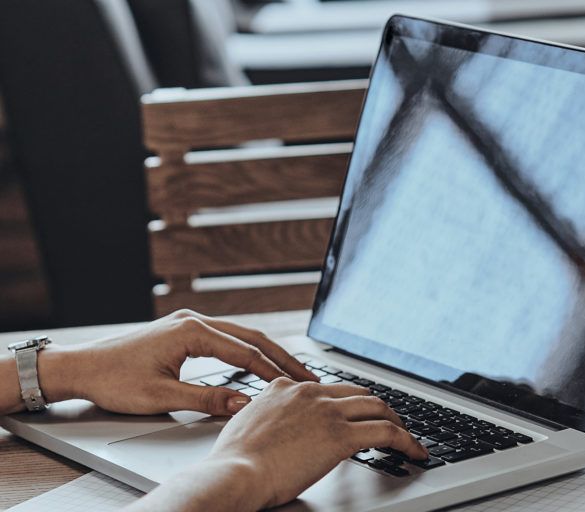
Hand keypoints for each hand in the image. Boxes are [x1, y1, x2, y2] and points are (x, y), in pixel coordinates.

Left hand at [38, 309, 317, 415]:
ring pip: (240, 335)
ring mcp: (189, 324)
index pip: (245, 352)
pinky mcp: (184, 331)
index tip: (294, 387)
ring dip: (266, 353)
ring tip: (290, 370)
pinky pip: (226, 338)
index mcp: (191, 332)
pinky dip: (247, 350)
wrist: (81, 367)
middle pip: (251, 337)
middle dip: (280, 357)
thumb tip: (244, 401)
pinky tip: (258, 362)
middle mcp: (194, 321)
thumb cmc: (114, 380)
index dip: (272, 372)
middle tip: (307, 375)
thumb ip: (207, 398)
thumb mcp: (162, 396)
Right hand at [208, 378, 429, 508]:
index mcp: (286, 387)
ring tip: (406, 438)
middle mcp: (309, 392)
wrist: (234, 472)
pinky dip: (406, 441)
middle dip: (377, 408)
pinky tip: (414, 452)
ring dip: (397, 422)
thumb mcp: (247, 425)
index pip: (329, 388)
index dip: (348, 402)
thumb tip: (276, 429)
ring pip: (377, 407)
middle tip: (389, 423)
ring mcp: (326, 411)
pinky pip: (386, 432)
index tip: (356, 413)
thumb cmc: (234, 460)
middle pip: (358, 392)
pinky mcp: (340, 434)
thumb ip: (267, 417)